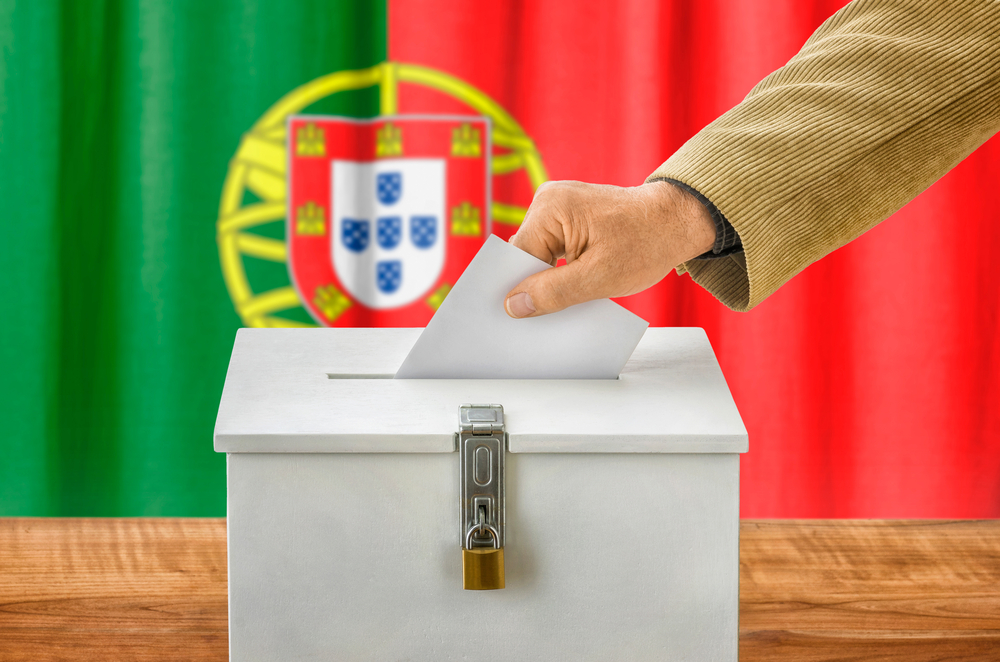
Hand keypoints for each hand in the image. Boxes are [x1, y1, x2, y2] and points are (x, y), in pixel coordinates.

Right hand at [504, 180, 716, 317]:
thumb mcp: (599, 278)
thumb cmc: (647, 243)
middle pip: (526, 254)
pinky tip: (577, 283)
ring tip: (573, 294)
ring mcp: (558, 206)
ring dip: (552, 278)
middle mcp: (549, 200)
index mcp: (551, 207)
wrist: (677, 222)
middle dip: (538, 284)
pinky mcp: (569, 216)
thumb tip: (513, 305)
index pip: (519, 256)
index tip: (524, 316)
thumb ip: (553, 293)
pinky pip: (553, 248)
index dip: (521, 288)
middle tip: (553, 313)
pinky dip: (561, 269)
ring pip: (539, 254)